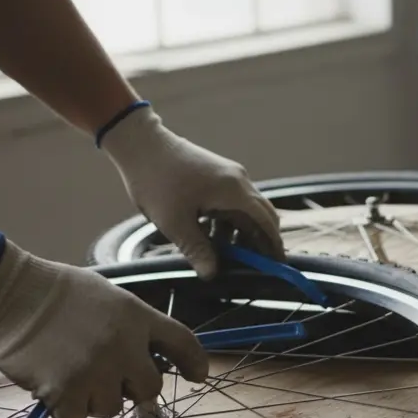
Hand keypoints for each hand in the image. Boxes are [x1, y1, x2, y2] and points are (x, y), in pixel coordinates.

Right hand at [0, 237, 208, 417]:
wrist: (10, 294)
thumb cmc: (54, 292)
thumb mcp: (106, 296)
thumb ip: (130, 326)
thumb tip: (143, 357)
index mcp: (137, 316)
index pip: (183, 342)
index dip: (195, 362)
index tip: (199, 376)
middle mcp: (124, 345)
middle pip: (151, 388)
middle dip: (133, 388)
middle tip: (109, 378)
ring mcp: (97, 370)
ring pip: (112, 407)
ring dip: (94, 397)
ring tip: (70, 371)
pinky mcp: (67, 391)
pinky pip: (78, 416)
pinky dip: (65, 407)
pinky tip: (51, 382)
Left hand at [100, 104, 284, 278]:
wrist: (140, 143)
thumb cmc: (156, 181)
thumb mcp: (175, 223)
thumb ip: (196, 250)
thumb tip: (211, 274)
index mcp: (234, 191)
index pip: (267, 221)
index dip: (274, 244)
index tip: (277, 264)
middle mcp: (239, 181)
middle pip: (261, 215)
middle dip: (260, 241)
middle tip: (255, 265)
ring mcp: (228, 175)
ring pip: (245, 210)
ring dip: (240, 232)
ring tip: (227, 255)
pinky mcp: (216, 175)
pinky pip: (232, 202)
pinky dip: (228, 221)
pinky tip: (211, 236)